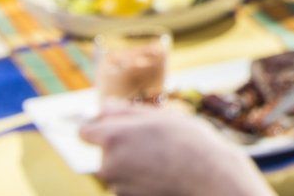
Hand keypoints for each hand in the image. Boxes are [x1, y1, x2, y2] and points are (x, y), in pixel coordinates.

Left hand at [79, 104, 272, 195]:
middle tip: (152, 141)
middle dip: (121, 146)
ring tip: (162, 158)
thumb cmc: (188, 142)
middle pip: (103, 151)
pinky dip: (139, 179)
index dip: (97, 127)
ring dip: (132, 163)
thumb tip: (103, 107)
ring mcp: (117, 186)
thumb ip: (125, 111)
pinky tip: (161, 174)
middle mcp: (108, 164)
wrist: (209, 178)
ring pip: (117, 169)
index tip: (112, 126)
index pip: (84, 131)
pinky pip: (127, 184)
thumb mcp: (160, 116)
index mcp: (113, 137)